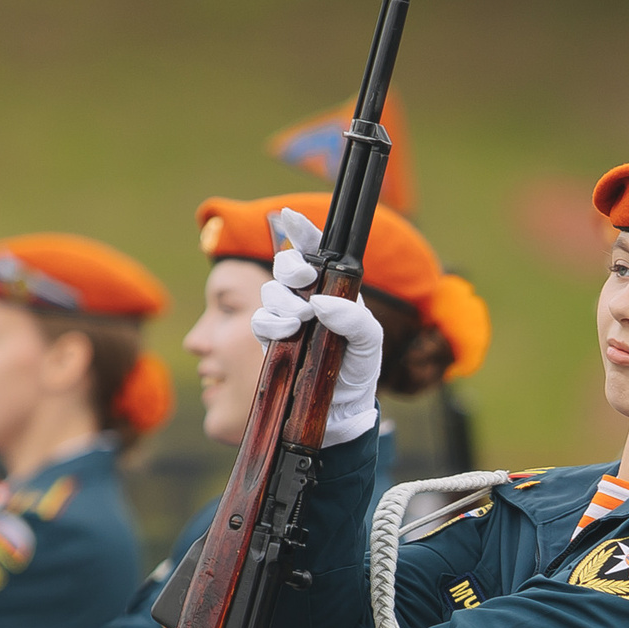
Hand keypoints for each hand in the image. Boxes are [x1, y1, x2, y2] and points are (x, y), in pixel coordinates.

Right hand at [248, 209, 379, 447]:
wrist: (339, 410)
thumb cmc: (358, 371)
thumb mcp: (369, 344)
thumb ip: (356, 319)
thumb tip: (322, 302)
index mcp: (333, 290)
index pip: (315, 251)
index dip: (301, 231)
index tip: (291, 217)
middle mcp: (307, 298)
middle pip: (286, 265)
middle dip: (291, 266)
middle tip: (304, 277)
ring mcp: (287, 318)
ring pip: (270, 291)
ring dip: (283, 299)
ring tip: (300, 318)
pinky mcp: (272, 341)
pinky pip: (259, 320)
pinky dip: (270, 322)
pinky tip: (286, 331)